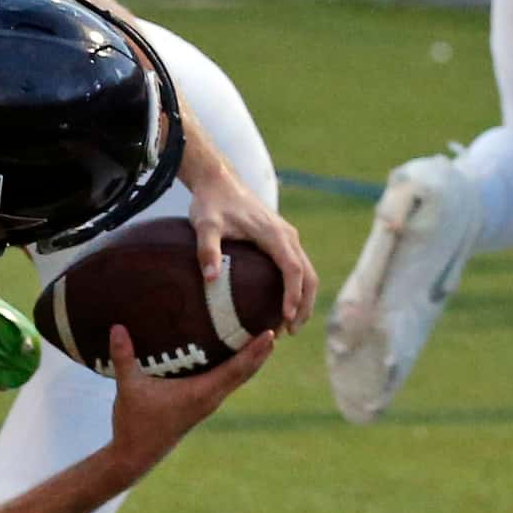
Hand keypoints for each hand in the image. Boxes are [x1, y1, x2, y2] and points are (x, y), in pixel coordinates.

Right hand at [105, 323, 274, 473]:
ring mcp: (208, 402)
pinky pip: (227, 381)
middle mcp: (210, 398)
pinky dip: (237, 366)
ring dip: (252, 358)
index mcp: (201, 394)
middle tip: (275, 324)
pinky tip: (235, 352)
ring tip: (263, 334)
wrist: (136, 455)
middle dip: (261, 351)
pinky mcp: (201, 404)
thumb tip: (117, 326)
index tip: (270, 334)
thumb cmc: (135, 423)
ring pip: (239, 377)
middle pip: (246, 372)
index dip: (255, 352)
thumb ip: (124, 357)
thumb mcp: (128, 387)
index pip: (236, 370)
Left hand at [184, 169, 316, 329]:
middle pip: (308, 275)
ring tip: (289, 325)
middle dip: (304, 304)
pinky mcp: (282, 239)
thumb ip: (207, 249)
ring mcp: (287, 237)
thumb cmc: (211, 204)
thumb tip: (210, 278)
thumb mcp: (204, 225)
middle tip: (290, 331)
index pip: (292, 269)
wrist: (219, 181)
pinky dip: (297, 287)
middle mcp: (287, 236)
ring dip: (304, 299)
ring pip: (307, 272)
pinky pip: (297, 266)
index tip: (288, 317)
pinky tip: (282, 306)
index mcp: (274, 234)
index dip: (293, 294)